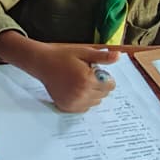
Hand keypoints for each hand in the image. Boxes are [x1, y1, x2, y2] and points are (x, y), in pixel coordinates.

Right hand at [0, 35, 118, 112]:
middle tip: (87, 75)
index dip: (106, 77)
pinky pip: (84, 107)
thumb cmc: (62, 56)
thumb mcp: (83, 52)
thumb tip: (118, 56)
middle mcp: (81, 93)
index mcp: (87, 79)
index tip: (97, 71)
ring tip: (80, 82)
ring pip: (95, 102)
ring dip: (92, 93)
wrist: (41, 63)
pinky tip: (75, 89)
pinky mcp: (66, 106)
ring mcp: (73, 102)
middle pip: (104, 94)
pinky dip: (83, 100)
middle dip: (99, 85)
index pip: (110, 85)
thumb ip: (102, 57)